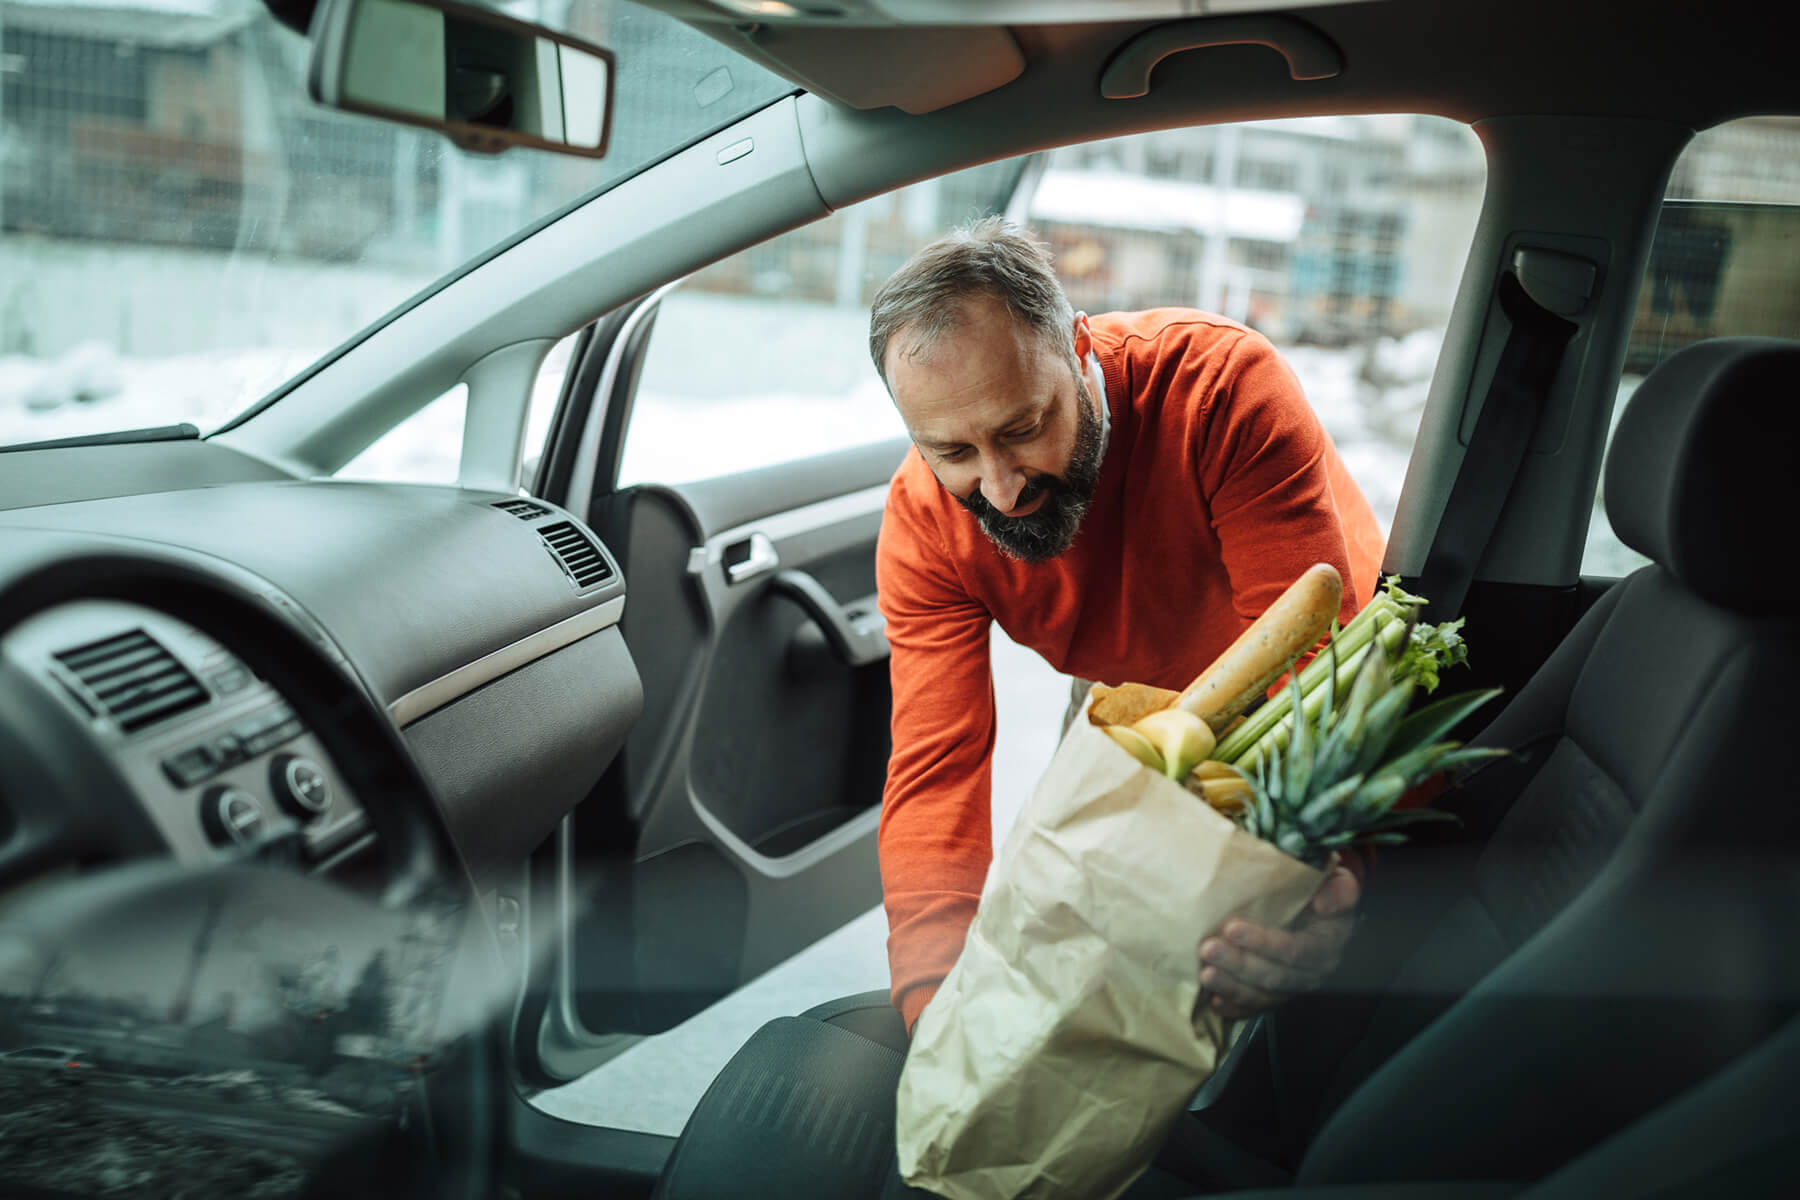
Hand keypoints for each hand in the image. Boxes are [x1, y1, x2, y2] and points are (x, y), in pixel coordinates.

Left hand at [1196, 865, 1359, 1019]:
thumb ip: (1338, 890)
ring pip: (1262, 995)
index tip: (1232, 929)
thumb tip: (1323, 903)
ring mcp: (1294, 987)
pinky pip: (1255, 1008)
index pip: (1296, 950)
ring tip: (1204, 975)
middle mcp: (1313, 972)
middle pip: (1275, 976)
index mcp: (1328, 944)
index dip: (1264, 943)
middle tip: (1207, 949)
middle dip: (1239, 964)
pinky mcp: (1277, 995)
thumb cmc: (1321, 889)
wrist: (1320, 908)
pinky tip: (1214, 1002)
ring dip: (1231, 986)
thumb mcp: (1337, 882)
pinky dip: (1234, 1007)